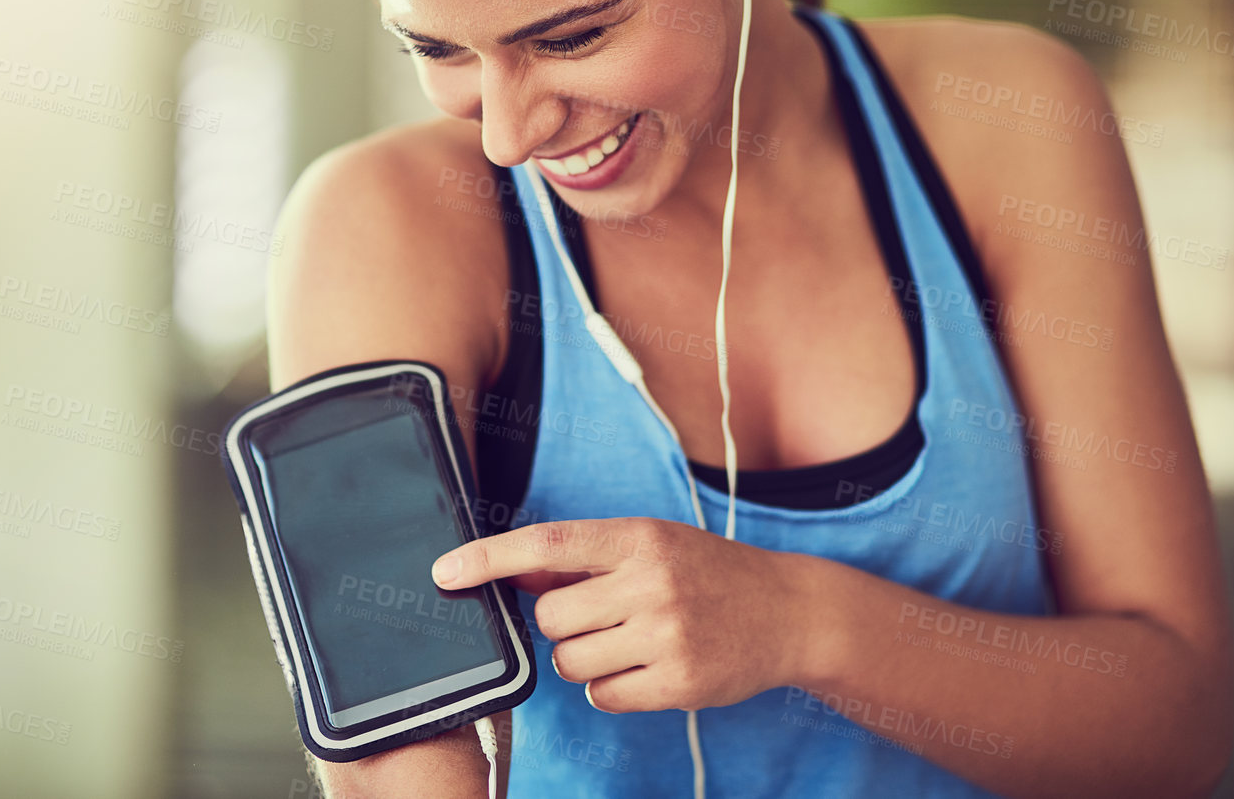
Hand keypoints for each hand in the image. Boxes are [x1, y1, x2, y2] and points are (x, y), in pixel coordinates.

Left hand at [431, 517, 807, 713]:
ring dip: (585, 659)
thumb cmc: (707, 571)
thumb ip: (583, 557)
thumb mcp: (649, 543)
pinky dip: (612, 687)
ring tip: (628, 641)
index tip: (445, 572)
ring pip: (571, 662)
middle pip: (552, 615)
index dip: (489, 558)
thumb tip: (511, 570)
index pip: (547, 543)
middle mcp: (651, 582)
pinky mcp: (679, 682)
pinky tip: (647, 667)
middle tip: (602, 615)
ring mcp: (666, 634)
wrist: (789, 611)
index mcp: (638, 537)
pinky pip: (603, 696)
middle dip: (563, 622)